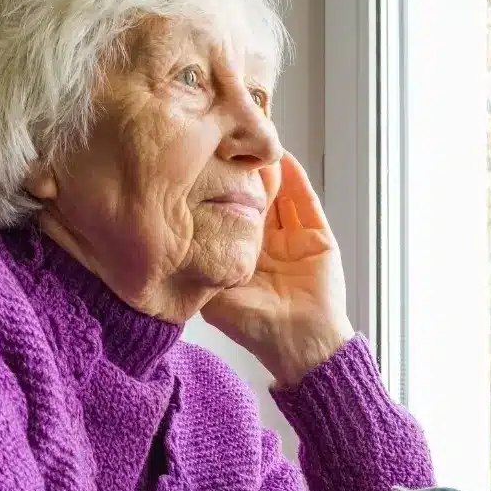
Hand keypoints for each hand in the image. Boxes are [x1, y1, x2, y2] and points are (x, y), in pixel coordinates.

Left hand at [201, 153, 353, 386]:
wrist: (300, 345)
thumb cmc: (256, 328)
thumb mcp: (215, 298)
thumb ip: (200, 271)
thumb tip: (172, 244)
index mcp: (243, 257)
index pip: (229, 215)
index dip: (219, 193)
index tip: (205, 168)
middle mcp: (267, 245)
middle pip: (255, 200)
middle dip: (243, 176)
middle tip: (229, 146)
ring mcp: (294, 239)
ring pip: (280, 196)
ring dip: (268, 172)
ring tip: (254, 146)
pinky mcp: (318, 238)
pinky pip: (306, 203)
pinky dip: (296, 180)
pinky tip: (284, 159)